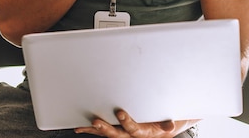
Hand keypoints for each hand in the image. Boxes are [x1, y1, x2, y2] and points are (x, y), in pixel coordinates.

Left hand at [74, 110, 193, 137]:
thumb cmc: (161, 125)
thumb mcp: (167, 125)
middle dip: (105, 128)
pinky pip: (101, 132)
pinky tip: (79, 128)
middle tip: (96, 121)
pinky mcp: (115, 132)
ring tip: (81, 126)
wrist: (158, 132)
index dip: (126, 122)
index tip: (120, 113)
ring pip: (106, 133)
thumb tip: (169, 125)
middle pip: (116, 134)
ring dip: (93, 130)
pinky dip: (89, 130)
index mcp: (142, 134)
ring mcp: (121, 134)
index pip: (133, 129)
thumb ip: (166, 125)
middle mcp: (129, 136)